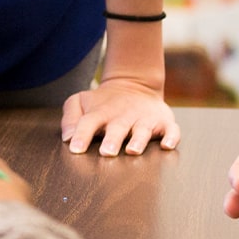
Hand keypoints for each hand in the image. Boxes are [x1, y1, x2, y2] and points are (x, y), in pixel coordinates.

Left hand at [59, 75, 181, 155]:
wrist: (134, 85)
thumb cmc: (104, 104)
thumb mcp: (82, 102)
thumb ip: (71, 118)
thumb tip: (67, 138)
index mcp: (101, 113)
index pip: (89, 122)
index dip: (82, 134)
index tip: (75, 149)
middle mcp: (123, 116)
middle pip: (117, 128)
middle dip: (113, 140)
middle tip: (107, 152)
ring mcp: (145, 119)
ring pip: (143, 129)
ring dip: (138, 140)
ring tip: (133, 150)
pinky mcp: (164, 122)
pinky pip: (171, 130)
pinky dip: (171, 137)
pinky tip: (167, 145)